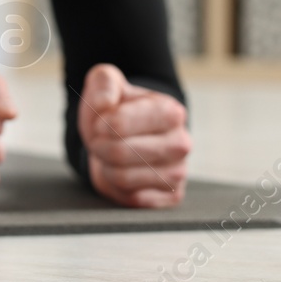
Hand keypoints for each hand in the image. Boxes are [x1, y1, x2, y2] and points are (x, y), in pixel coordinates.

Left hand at [79, 63, 189, 207]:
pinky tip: (123, 172)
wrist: (122, 138)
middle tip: (100, 141)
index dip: (101, 124)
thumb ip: (103, 83)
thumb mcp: (105, 84)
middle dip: (99, 147)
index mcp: (170, 111)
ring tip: (110, 155)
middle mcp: (181, 143)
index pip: (120, 124)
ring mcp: (179, 172)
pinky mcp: (172, 195)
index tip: (100, 123)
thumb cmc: (115, 111)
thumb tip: (104, 104)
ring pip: (123, 178)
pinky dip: (117, 187)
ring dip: (106, 167)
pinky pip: (132, 198)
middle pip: (119, 153)